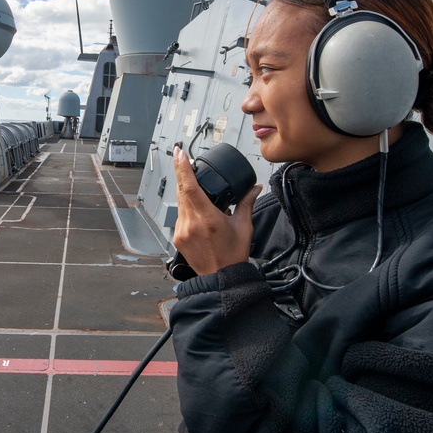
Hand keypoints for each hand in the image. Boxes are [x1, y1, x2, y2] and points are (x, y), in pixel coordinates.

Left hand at [171, 145, 261, 274]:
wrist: (221, 279)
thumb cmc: (233, 255)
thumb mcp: (244, 226)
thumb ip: (247, 203)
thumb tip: (254, 188)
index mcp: (207, 219)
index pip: (189, 186)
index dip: (182, 167)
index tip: (180, 153)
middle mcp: (191, 224)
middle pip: (181, 191)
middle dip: (182, 174)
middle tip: (183, 159)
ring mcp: (181, 231)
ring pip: (179, 203)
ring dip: (185, 192)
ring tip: (197, 188)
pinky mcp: (177, 238)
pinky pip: (179, 216)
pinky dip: (186, 208)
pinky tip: (197, 210)